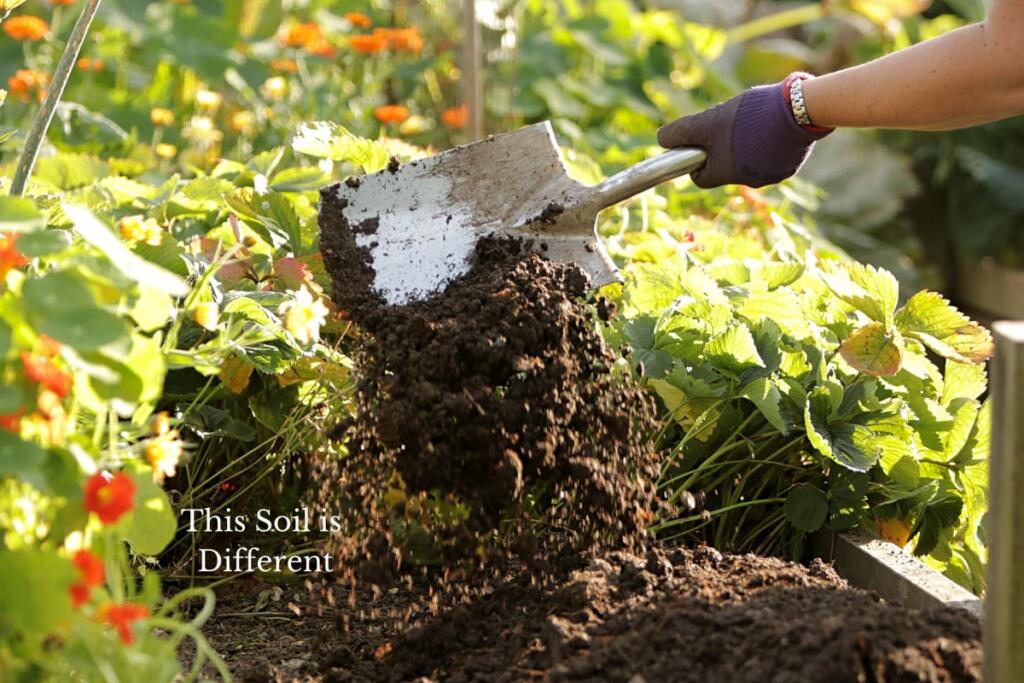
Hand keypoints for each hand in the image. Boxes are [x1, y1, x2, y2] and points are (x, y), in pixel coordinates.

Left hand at [658, 75, 831, 188]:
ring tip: (754, 122)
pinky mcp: (788, 167)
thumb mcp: (709, 120)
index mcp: (724, 172)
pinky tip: (772, 128)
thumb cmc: (749, 116)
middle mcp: (746, 180)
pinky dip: (767, 145)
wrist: (799, 111)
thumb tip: (661, 140)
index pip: (700, 176)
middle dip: (723, 149)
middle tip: (729, 126)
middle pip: (724, 167)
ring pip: (748, 161)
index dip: (696, 159)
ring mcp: (769, 175)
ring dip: (745, 145)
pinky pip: (770, 158)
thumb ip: (683, 131)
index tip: (699, 144)